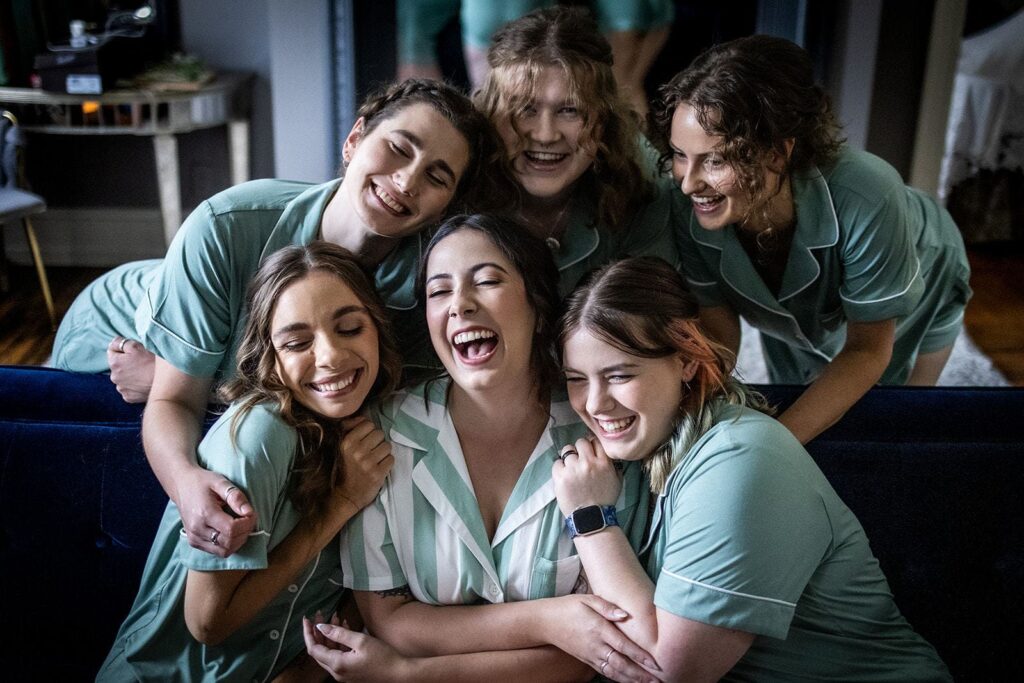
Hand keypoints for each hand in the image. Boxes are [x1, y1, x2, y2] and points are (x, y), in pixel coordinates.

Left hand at [107, 336, 155, 402]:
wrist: (165, 382)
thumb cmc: (152, 361)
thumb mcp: (136, 346)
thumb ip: (121, 343)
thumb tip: (113, 343)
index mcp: (114, 363)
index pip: (112, 351)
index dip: (123, 350)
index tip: (135, 352)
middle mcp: (114, 377)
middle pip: (117, 366)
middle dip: (126, 363)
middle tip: (141, 362)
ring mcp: (121, 389)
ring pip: (123, 378)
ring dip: (130, 375)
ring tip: (143, 373)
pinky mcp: (129, 398)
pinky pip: (128, 389)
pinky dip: (134, 386)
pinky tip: (143, 383)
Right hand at [177, 467, 256, 557]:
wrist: (181, 485)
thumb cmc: (202, 481)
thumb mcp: (221, 482)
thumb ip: (236, 497)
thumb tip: (249, 512)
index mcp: (204, 513)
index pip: (231, 529)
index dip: (247, 524)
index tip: (251, 513)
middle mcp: (197, 529)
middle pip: (229, 543)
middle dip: (245, 533)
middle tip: (248, 519)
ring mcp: (194, 538)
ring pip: (224, 551)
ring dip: (238, 541)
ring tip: (241, 525)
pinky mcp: (194, 542)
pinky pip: (217, 551)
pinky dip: (229, 544)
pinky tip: (231, 531)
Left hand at [303, 615, 410, 681]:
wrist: (399, 674)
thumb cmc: (382, 657)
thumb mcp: (360, 641)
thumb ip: (339, 634)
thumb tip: (320, 627)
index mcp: (337, 664)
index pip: (314, 649)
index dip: (308, 633)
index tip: (307, 619)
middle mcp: (337, 672)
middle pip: (320, 651)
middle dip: (318, 632)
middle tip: (320, 615)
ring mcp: (344, 673)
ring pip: (331, 652)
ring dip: (331, 635)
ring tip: (336, 616)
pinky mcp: (352, 671)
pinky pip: (340, 655)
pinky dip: (340, 642)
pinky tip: (346, 627)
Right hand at [334, 417, 393, 511]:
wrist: (345, 496)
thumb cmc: (345, 469)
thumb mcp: (341, 447)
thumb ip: (349, 429)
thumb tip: (363, 418)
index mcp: (347, 442)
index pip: (368, 424)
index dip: (369, 432)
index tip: (366, 441)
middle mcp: (357, 451)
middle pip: (380, 434)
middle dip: (377, 442)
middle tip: (371, 452)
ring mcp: (368, 463)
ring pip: (387, 446)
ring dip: (383, 453)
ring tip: (375, 460)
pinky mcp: (378, 474)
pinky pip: (391, 459)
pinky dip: (387, 463)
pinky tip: (379, 468)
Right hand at [544, 594, 659, 682]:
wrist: (546, 622)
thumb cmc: (569, 607)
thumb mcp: (588, 599)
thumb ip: (607, 607)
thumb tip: (626, 615)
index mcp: (598, 628)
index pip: (623, 645)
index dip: (640, 656)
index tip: (655, 663)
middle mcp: (596, 645)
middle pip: (621, 664)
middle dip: (640, 674)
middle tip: (658, 680)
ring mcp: (590, 655)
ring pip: (614, 672)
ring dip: (632, 680)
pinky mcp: (587, 660)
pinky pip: (605, 672)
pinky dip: (618, 679)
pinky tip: (629, 681)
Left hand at [552, 438, 622, 515]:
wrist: (591, 517)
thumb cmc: (605, 500)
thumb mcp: (617, 481)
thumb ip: (614, 465)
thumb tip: (608, 452)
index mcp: (603, 463)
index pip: (595, 441)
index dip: (591, 445)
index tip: (589, 450)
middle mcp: (588, 463)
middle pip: (580, 442)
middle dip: (580, 449)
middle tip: (579, 459)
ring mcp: (573, 469)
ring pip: (567, 450)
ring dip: (569, 458)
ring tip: (571, 468)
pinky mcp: (560, 477)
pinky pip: (557, 463)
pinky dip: (560, 467)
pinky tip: (564, 475)